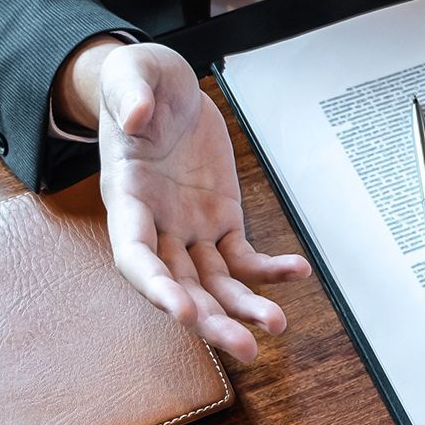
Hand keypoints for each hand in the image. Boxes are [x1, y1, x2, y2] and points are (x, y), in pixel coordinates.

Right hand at [59, 39, 310, 360]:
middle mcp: (156, 226)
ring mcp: (189, 229)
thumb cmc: (140, 85)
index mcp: (126, 199)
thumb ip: (129, 95)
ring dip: (242, 308)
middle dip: (208, 320)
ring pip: (214, 282)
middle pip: (178, 286)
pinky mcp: (220, 221)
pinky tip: (298, 271)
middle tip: (243, 347)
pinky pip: (245, 255)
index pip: (134, 255)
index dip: (155, 287)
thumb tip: (136, 119)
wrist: (162, 90)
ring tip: (275, 325)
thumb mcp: (132, 76)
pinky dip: (269, 269)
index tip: (181, 311)